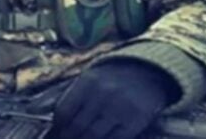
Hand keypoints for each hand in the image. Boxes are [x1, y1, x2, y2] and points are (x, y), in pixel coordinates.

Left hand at [50, 60, 173, 138]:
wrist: (148, 72)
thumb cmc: (113, 79)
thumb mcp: (91, 79)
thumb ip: (74, 98)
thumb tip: (56, 126)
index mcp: (89, 81)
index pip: (64, 111)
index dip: (58, 127)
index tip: (57, 134)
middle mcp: (103, 94)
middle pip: (77, 127)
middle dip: (69, 138)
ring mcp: (120, 108)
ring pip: (93, 136)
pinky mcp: (135, 121)